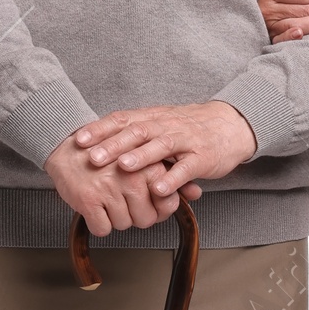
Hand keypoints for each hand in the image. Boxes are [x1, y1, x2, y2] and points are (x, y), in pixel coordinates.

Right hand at [44, 130, 178, 236]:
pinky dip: (97, 223)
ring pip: (124, 225)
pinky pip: (102, 229)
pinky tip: (94, 205)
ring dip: (115, 218)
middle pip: (146, 220)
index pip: (168, 205)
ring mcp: (110, 190)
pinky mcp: (89, 200)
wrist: (66, 146)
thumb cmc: (109, 155)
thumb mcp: (143, 161)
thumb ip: (172, 176)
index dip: (157, 209)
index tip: (145, 201)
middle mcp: (132, 178)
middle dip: (135, 215)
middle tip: (121, 200)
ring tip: (106, 197)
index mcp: (149, 166)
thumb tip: (196, 193)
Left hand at [73, 100, 257, 199]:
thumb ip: (131, 132)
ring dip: (141, 157)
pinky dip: (172, 179)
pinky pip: (186, 168)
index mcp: (152, 119)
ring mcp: (185, 141)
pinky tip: (159, 190)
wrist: (230, 124)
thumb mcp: (158, 125)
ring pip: (161, 146)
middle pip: (137, 132)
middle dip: (114, 145)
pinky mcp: (202, 157)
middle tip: (93, 157)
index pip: (122, 120)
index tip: (78, 140)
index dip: (100, 129)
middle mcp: (165, 126)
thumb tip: (96, 144)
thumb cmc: (188, 128)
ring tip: (123, 168)